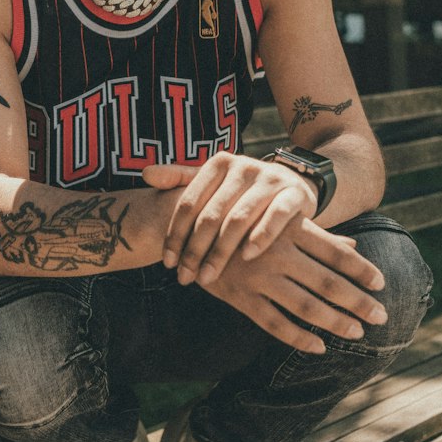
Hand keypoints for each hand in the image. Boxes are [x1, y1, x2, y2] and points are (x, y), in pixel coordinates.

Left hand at [143, 152, 320, 286]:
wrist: (295, 185)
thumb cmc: (244, 190)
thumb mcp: (214, 181)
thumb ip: (180, 178)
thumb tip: (146, 174)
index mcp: (219, 163)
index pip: (189, 202)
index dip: (175, 234)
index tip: (168, 263)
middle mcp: (243, 167)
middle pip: (210, 214)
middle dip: (194, 250)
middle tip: (185, 277)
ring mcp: (269, 179)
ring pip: (238, 219)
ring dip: (221, 251)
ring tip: (209, 277)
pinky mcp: (293, 194)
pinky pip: (275, 216)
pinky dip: (260, 237)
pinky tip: (246, 257)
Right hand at [194, 212, 386, 353]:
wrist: (186, 225)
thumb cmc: (239, 219)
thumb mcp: (276, 219)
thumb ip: (314, 235)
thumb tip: (352, 245)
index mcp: (288, 229)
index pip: (334, 252)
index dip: (360, 268)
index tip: (382, 284)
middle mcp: (277, 252)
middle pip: (327, 282)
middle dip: (358, 301)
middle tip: (383, 316)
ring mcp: (258, 277)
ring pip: (305, 306)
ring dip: (336, 322)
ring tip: (359, 332)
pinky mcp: (240, 297)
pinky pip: (274, 323)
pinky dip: (299, 338)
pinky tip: (319, 348)